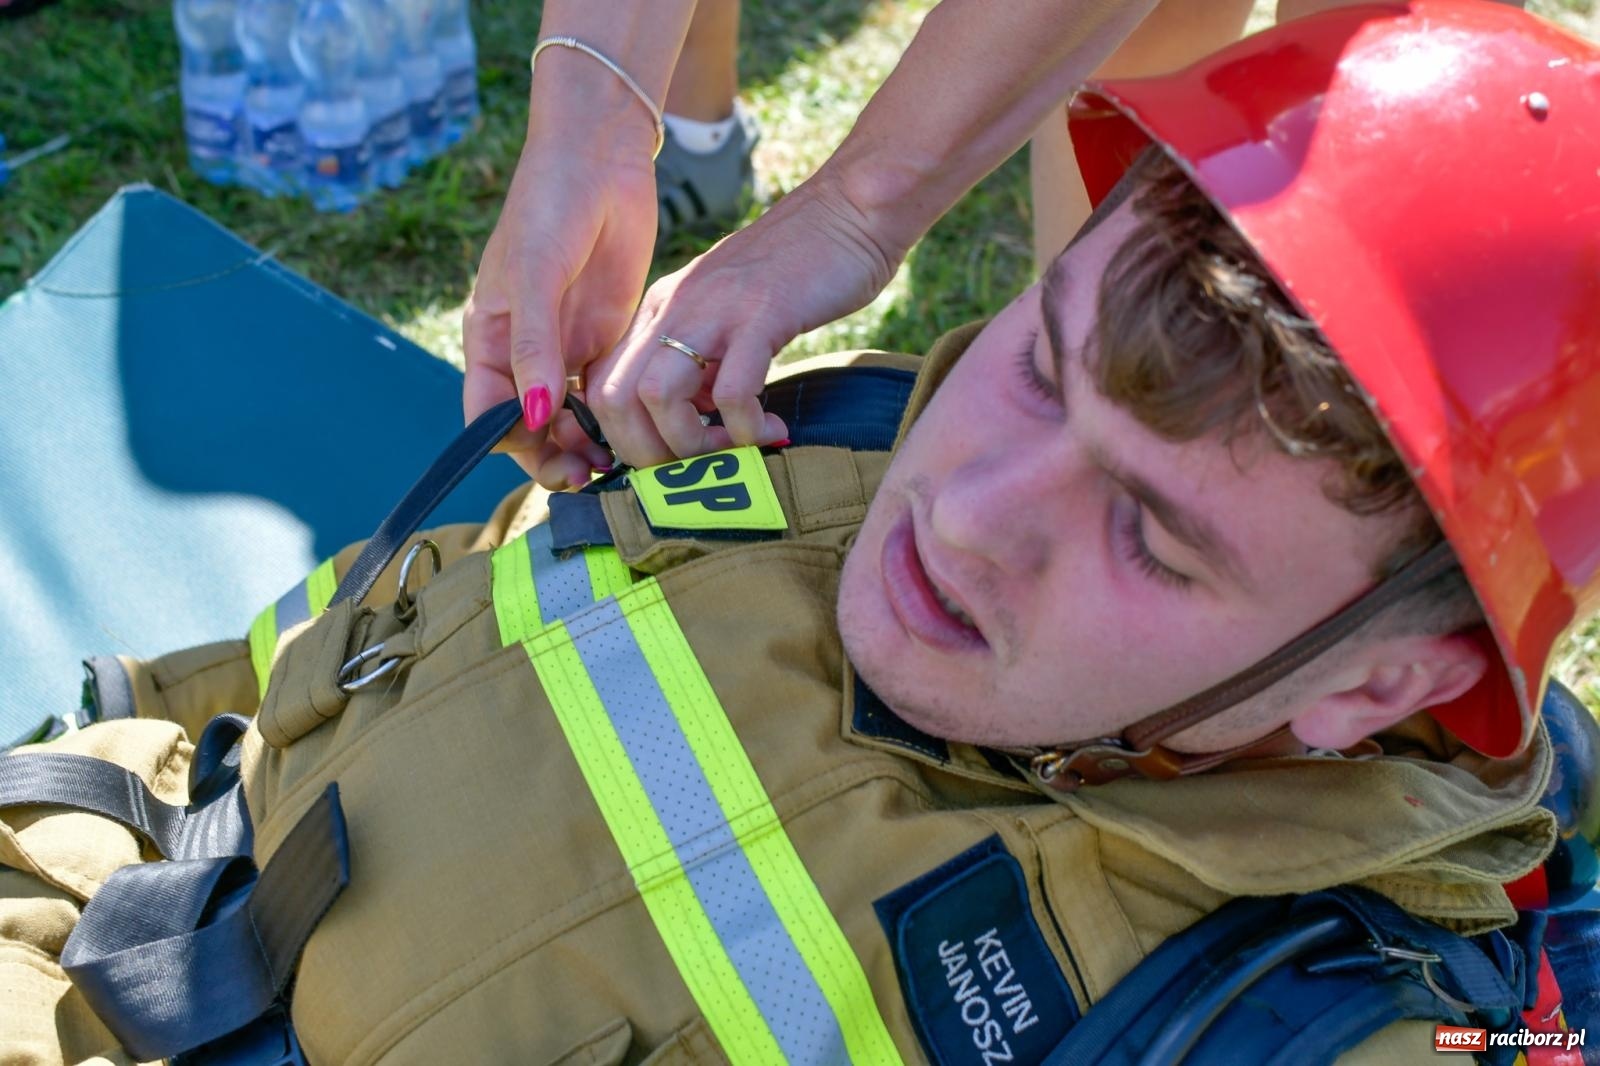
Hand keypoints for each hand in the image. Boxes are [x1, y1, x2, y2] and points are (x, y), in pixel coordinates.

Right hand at [462, 129, 657, 487]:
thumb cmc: (551, 204)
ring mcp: (566, 347)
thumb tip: (537, 416)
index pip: (488, 416)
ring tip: (620, 458)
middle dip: (555, 456)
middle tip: (593, 472)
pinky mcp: (605, 337)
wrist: (601, 158)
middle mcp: (523, 353)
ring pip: (570, 418)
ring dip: (589, 443)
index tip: (553, 463)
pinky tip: (640, 427)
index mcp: (488, 339)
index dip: (514, 447)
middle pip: (531, 428)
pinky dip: (616, 416)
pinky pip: (605, 392)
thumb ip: (535, 347)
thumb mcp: (536, 273)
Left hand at [585, 171, 898, 466]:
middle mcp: (673, 308)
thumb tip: (703, 416)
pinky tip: (774, 430)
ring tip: (732, 451)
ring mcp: (714, 310)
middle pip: (612, 399)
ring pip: (657, 397)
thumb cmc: (798, 269)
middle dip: (646, 454)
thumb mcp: (729, 314)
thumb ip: (706, 360)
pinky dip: (748, 428)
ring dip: (690, 446)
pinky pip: (734, 392)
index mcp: (659, 310)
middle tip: (698, 468)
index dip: (621, 439)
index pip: (600, 385)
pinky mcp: (762, 314)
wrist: (849, 210)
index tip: (668, 459)